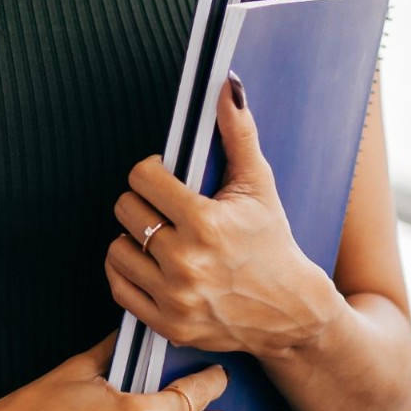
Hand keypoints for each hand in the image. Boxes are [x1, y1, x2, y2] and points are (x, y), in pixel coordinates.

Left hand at [106, 79, 338, 359]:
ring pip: (116, 248)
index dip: (153, 172)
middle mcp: (186, 261)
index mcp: (205, 222)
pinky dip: (127, 270)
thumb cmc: (273, 242)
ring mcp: (175, 297)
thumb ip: (239, 132)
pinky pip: (118, 285)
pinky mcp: (168, 324)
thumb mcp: (259, 185)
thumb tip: (227, 85)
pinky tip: (150, 261)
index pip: (142, 177)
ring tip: (160, 235)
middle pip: (126, 210)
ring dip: (133, 238)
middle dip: (143, 202)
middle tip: (165, 208)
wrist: (293, 314)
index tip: (168, 178)